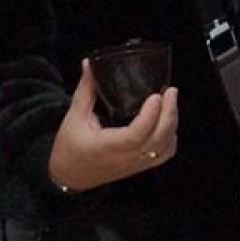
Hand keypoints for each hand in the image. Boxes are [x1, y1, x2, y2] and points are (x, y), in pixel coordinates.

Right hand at [47, 63, 177, 192]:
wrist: (67, 176)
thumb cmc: (68, 147)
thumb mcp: (74, 117)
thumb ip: (85, 91)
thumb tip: (89, 64)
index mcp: (106, 147)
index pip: (136, 135)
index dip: (150, 116)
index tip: (156, 96)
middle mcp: (124, 158)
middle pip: (158, 141)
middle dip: (170, 114)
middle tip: (171, 92)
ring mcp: (135, 165)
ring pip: (165, 148)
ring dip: (172, 125)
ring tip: (170, 104)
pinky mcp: (139, 167)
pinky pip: (163, 156)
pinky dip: (170, 139)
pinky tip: (167, 122)